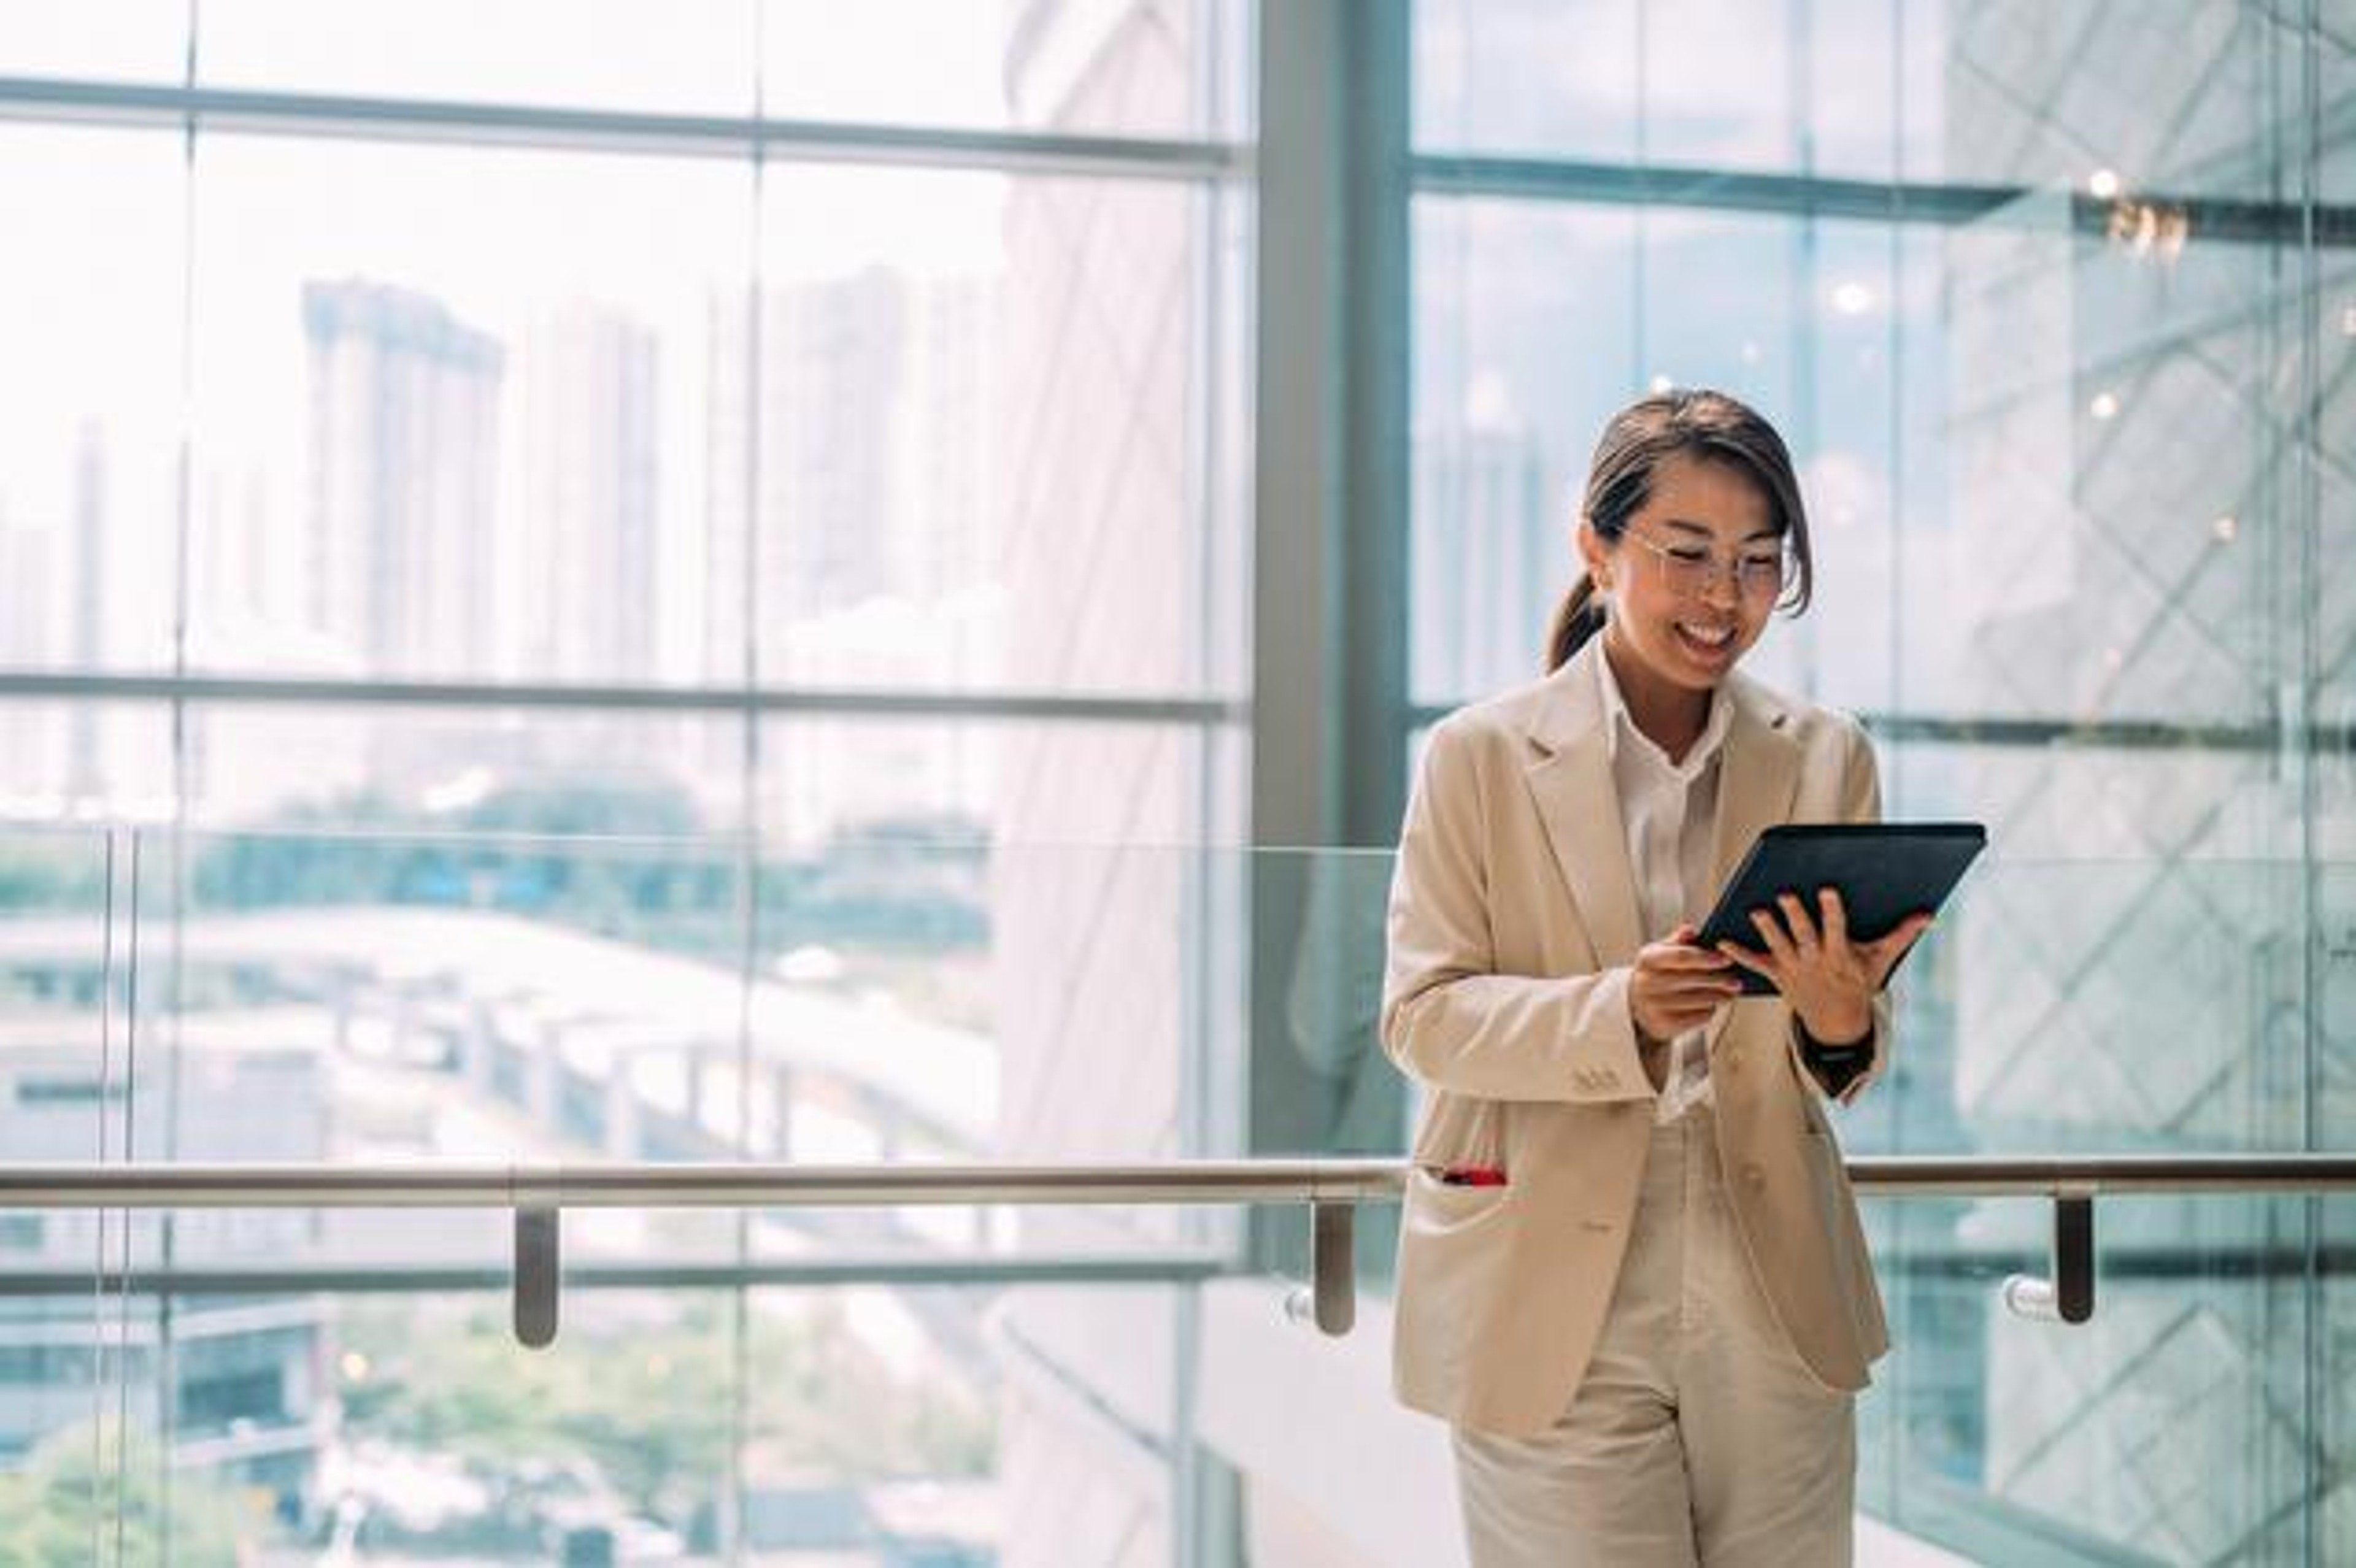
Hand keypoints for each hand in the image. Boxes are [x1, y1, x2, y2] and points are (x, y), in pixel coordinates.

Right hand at [1629, 922, 1741, 1047]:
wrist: (1635, 1004)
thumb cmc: (1656, 973)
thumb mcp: (1661, 952)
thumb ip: (1678, 940)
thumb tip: (1690, 929)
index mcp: (1648, 959)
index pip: (1682, 956)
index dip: (1707, 958)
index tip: (1727, 959)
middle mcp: (1647, 983)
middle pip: (1693, 980)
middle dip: (1718, 980)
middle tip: (1736, 981)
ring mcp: (1654, 1006)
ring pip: (1698, 1001)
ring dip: (1719, 997)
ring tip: (1730, 994)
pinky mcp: (1663, 1025)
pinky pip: (1696, 1018)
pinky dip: (1708, 1011)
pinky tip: (1713, 1005)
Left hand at [1716, 889, 1931, 1043]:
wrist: (1837, 1022)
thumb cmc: (1859, 982)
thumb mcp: (1880, 960)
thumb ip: (1901, 935)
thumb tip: (1929, 915)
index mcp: (1839, 955)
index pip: (1837, 929)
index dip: (1833, 911)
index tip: (1829, 890)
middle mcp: (1814, 961)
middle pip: (1804, 936)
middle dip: (1796, 916)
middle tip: (1786, 894)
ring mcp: (1793, 969)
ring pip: (1778, 947)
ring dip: (1766, 930)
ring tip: (1755, 911)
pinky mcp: (1777, 975)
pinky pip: (1755, 964)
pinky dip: (1738, 954)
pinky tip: (1721, 940)